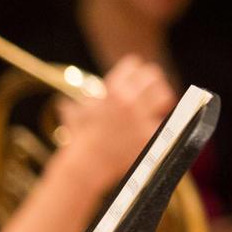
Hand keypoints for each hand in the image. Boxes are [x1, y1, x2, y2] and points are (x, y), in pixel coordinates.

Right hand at [55, 57, 176, 193]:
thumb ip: (79, 103)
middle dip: (151, 82)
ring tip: (155, 107)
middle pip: (154, 75)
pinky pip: (163, 121)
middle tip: (149, 91)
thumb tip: (66, 102)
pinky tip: (147, 129)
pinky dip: (156, 125)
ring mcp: (142, 117)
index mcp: (111, 90)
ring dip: (160, 99)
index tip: (134, 79)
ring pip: (165, 94)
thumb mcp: (76, 114)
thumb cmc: (78, 140)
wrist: (86, 166)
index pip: (134, 64)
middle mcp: (129, 100)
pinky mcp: (150, 135)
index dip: (133, 71)